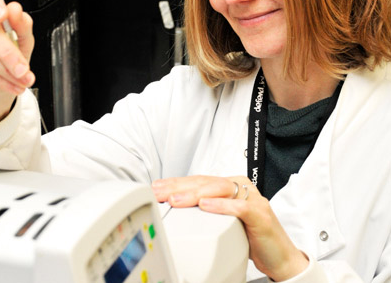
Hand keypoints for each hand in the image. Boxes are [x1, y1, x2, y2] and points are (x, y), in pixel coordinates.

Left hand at [152, 175, 308, 280]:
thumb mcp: (223, 220)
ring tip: (176, 199)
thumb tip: (176, 206)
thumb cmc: (251, 236)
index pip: (199, 180)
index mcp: (231, 186)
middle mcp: (240, 187)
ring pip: (219, 189)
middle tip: (160, 192)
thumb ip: (206, 210)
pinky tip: (206, 206)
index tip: (157, 188)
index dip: (177, 183)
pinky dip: (221, 205)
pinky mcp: (260, 213)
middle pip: (205, 182)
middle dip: (179, 187)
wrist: (280, 256)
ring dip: (195, 194)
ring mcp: (252, 198)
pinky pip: (239, 206)